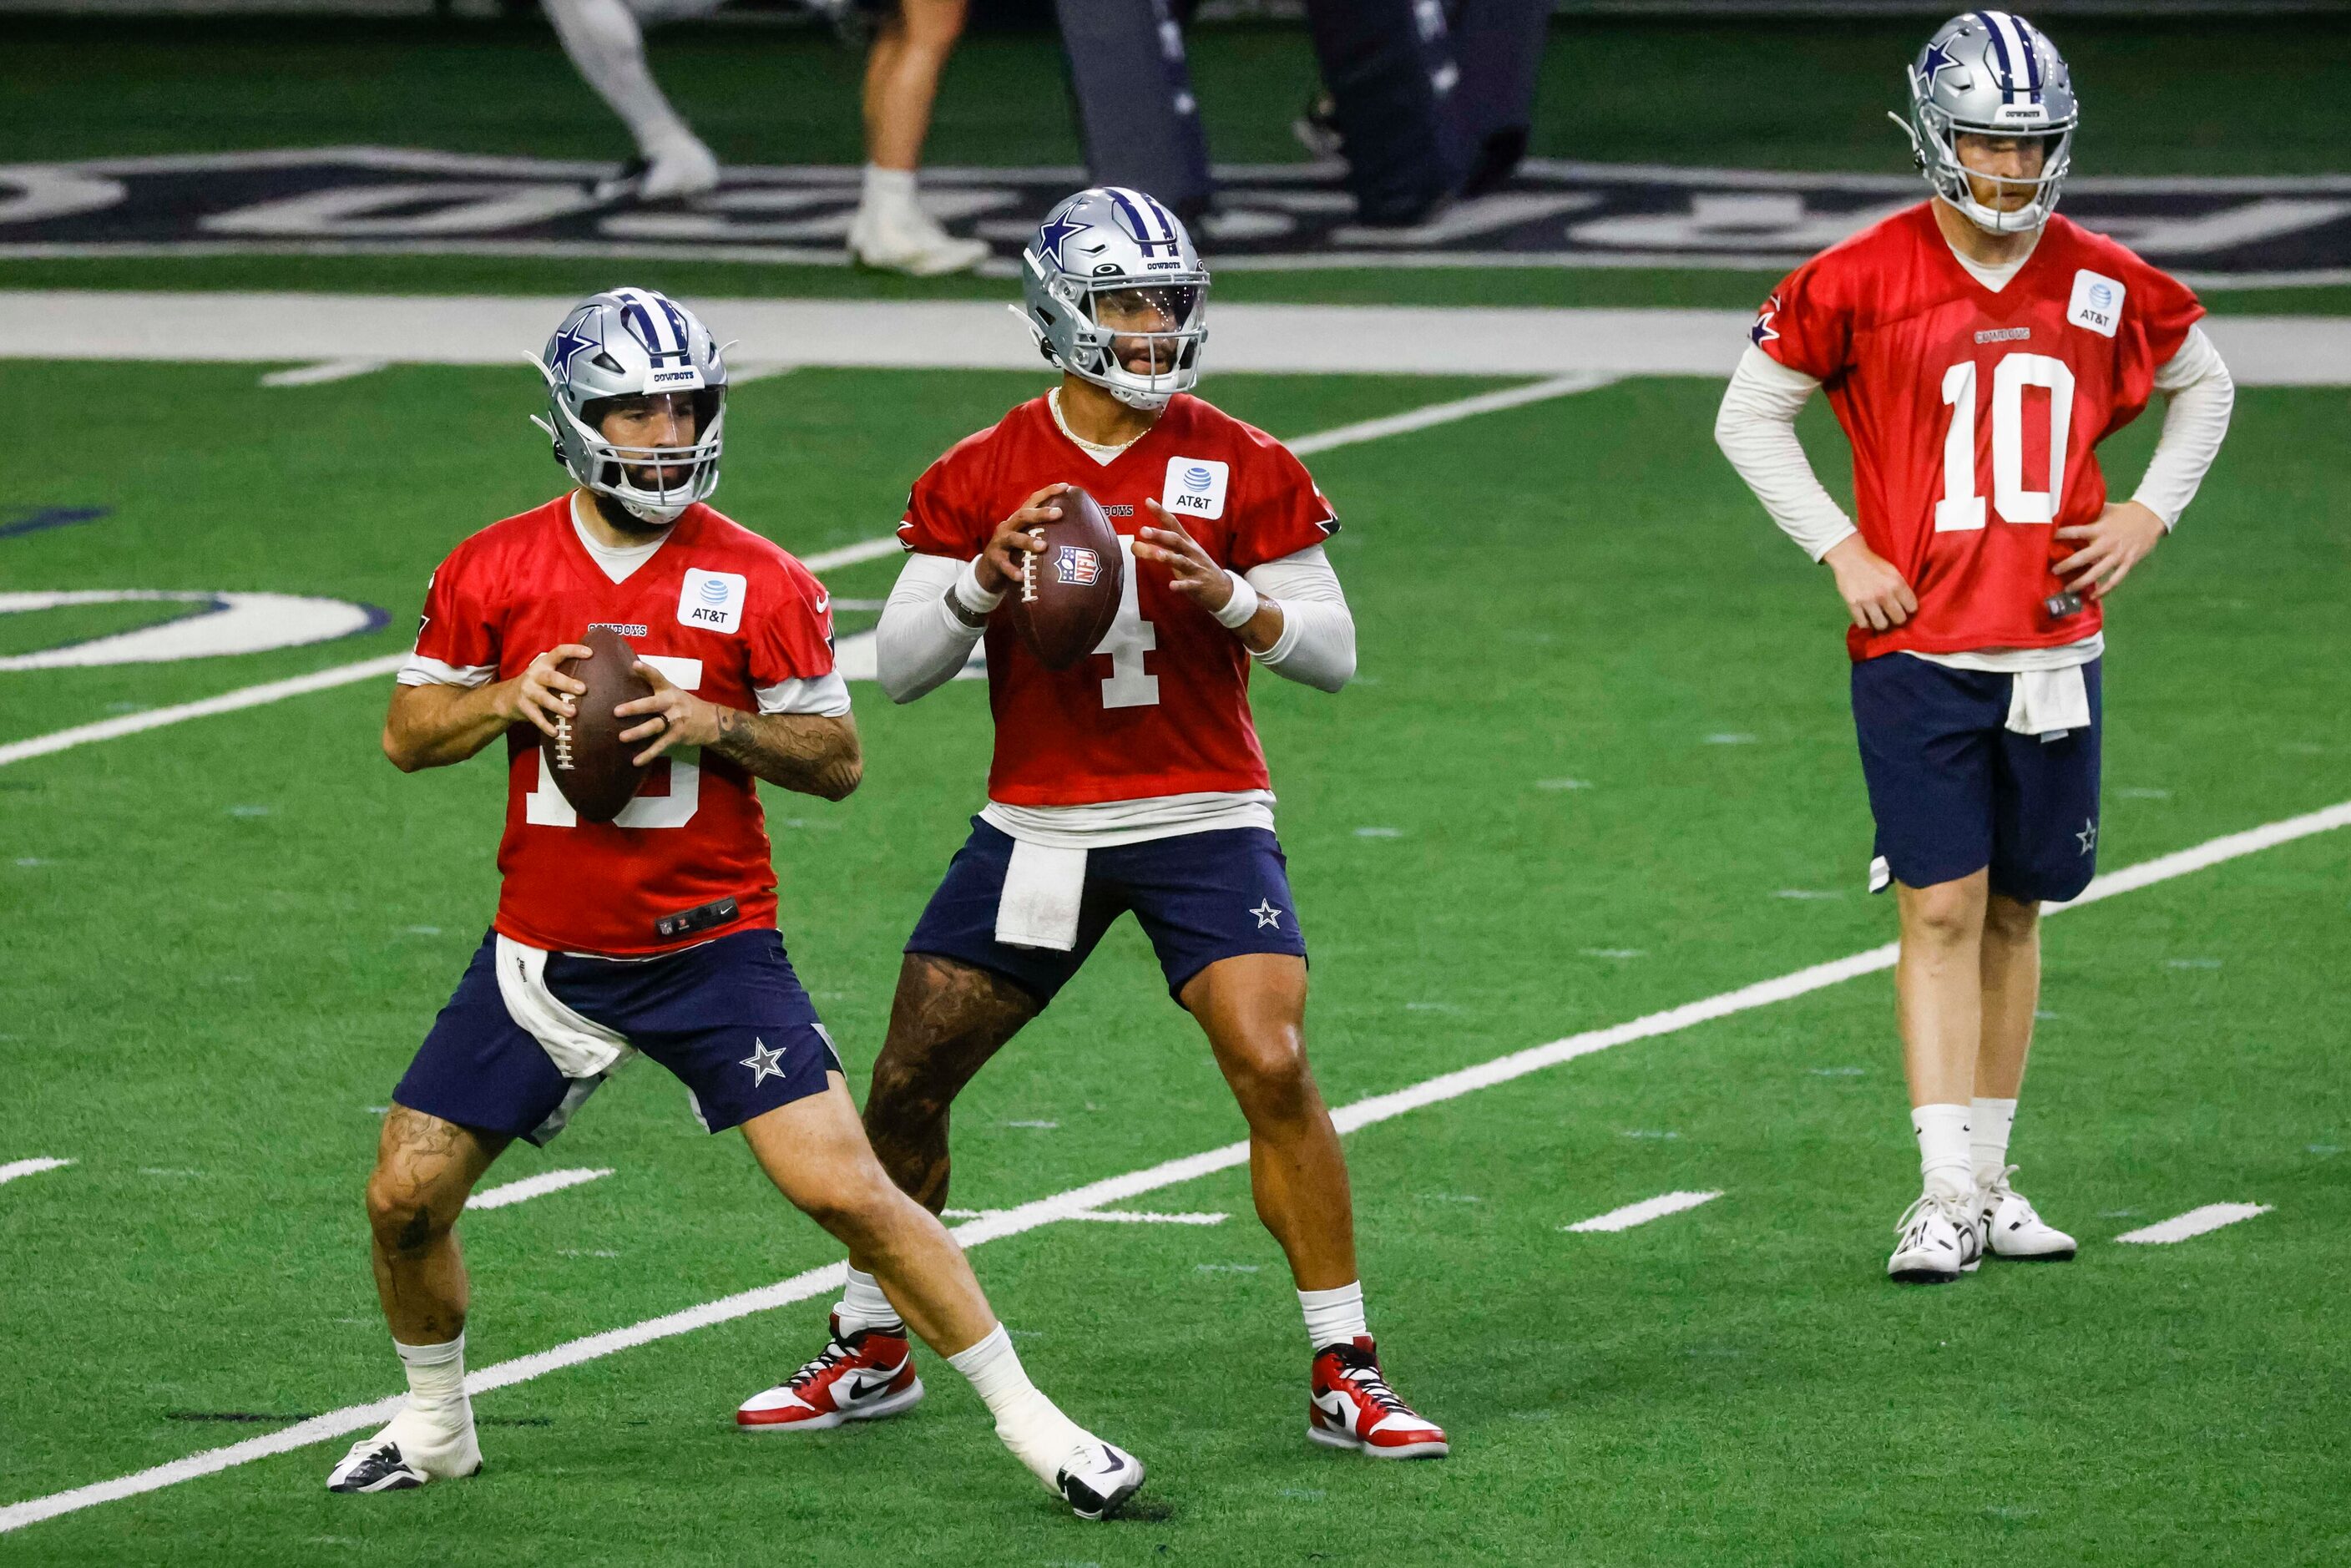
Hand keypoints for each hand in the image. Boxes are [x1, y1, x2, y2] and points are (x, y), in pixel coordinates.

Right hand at [499, 643, 591, 738]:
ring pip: (544, 698)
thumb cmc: (537, 683)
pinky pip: (536, 717)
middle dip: (567, 683)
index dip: (573, 651)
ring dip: (558, 705)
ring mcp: (528, 691)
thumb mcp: (547, 672)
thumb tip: (598, 670)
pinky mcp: (524, 707)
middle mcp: (535, 675)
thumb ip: (564, 670)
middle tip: (583, 689)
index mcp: (544, 663)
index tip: (591, 653)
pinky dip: (545, 725)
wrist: (507, 697)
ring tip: (573, 712)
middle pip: (551, 678)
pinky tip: (555, 732)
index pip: (559, 652)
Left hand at [615, 659, 723, 765]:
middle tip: (616, 712)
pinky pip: (660, 745)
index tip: (634, 665)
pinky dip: (648, 754)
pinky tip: (635, 761)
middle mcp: (672, 703)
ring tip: (622, 737)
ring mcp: (675, 720)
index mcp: (669, 690)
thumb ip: (654, 685)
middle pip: (653, 704)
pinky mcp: (677, 736)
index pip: (657, 677)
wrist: (712, 721)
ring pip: (655, 726)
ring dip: (638, 732)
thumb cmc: (684, 704)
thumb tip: (630, 670)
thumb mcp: (673, 691)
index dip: (647, 671)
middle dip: (635, 708)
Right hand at [973, 483, 1067, 594]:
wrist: (988, 571)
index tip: (1066, 486)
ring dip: (1028, 541)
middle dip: (1041, 513)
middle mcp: (1008, 527)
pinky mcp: (994, 560)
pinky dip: (1012, 570)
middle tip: (1059, 513)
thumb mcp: (1027, 538)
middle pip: (1023, 516)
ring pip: (1013, 539)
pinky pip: (1004, 565)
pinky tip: (1021, 576)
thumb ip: (1044, 532)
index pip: (1033, 501)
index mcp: (1018, 520)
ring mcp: (1000, 543)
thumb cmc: (1015, 553)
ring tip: (1043, 546)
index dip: (1048, 492)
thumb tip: (1076, 531)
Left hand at [1134, 502, 1235, 616]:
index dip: (1161, 512)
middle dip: (1160, 535)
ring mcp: (1196, 568)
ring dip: (1169, 557)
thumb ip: (1158, 548)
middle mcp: (1191, 552)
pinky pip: (1189, 585)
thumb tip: (1134, 545)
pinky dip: (1181, 585)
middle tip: (1143, 530)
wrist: (1222, 589)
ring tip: (1157, 555)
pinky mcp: (1198, 585)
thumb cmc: (1196, 568)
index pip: (1173, 524)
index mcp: (1186, 543)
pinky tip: (1171, 586)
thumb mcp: (1180, 554)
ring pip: (1182, 561)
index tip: (1148, 501)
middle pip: (1175, 540)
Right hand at [1822, 534, 1916, 631]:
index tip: (1905, 609)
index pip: (1912, 607)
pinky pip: (1863, 623)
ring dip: (1882, 623)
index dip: (1909, 609)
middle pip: (1899, 619)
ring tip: (1880, 619)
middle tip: (1892, 615)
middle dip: (1897, 618)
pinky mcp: (1853, 604)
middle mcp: (1884, 594)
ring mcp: (1868, 600)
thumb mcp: (1893, 572)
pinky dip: (1866, 623)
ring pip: (1881, 625)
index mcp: (1897, 583)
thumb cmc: (1873, 563)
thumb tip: (1906, 606)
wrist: (1850, 557)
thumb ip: (1900, 588)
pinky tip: (1867, 618)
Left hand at [2055, 500, 2166, 598]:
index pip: (2076, 531)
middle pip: (2083, 557)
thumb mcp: (2106, 509)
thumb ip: (2089, 513)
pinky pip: (2115, 580)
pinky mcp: (2128, 562)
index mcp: (2100, 528)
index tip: (2047, 539)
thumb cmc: (2124, 513)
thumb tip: (2068, 510)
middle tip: (2053, 571)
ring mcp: (2118, 555)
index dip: (2062, 535)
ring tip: (2068, 589)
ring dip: (2081, 582)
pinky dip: (2104, 590)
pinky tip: (2093, 596)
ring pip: (2097, 573)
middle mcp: (2107, 543)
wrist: (2151, 516)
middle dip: (2067, 565)